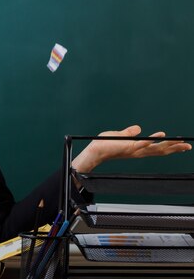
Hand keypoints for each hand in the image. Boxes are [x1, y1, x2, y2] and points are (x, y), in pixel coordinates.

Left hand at [72, 125, 191, 172]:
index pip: (157, 148)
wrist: (94, 150)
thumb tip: (138, 128)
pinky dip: (151, 139)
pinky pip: (141, 143)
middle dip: (174, 148)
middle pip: (160, 151)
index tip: (182, 145)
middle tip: (188, 146)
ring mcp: (133, 149)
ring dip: (167, 145)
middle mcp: (138, 151)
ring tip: (179, 142)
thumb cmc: (105, 144)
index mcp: (138, 149)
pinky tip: (160, 135)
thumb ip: (129, 133)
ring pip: (154, 148)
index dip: (169, 147)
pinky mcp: (127, 146)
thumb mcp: (120, 136)